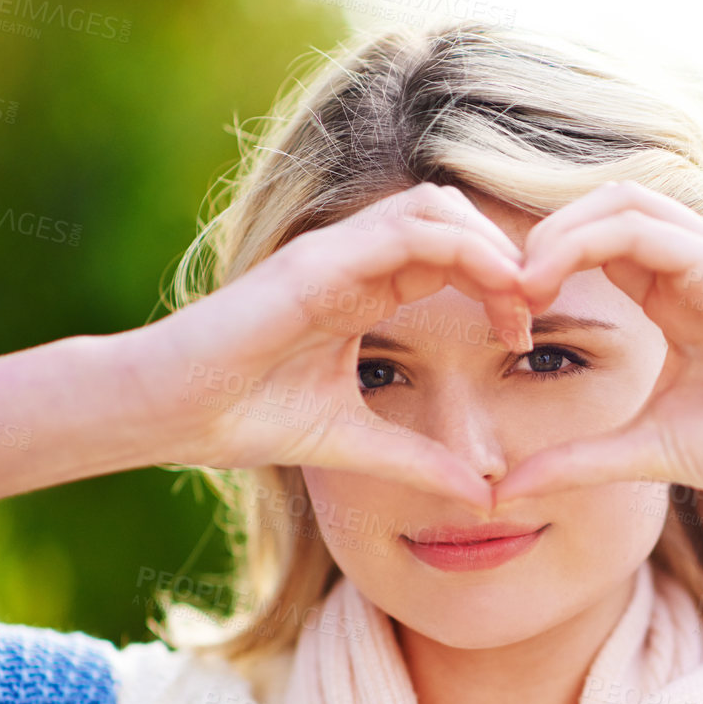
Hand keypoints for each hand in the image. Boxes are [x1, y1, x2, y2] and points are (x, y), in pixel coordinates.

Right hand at [144, 182, 533, 506]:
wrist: (167, 413)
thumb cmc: (243, 417)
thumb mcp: (356, 443)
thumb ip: (418, 460)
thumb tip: (480, 496)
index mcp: (364, 292)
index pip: (451, 258)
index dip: (500, 287)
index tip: (524, 338)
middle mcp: (354, 262)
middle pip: (455, 220)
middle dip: (506, 256)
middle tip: (535, 311)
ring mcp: (335, 253)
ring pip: (437, 207)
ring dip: (491, 244)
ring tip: (522, 296)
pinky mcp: (317, 259)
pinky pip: (406, 227)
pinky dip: (462, 246)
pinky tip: (493, 287)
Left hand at [490, 181, 702, 509]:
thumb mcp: (641, 449)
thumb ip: (575, 459)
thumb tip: (504, 490)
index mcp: (681, 293)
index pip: (603, 243)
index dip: (547, 265)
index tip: (506, 315)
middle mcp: (699, 261)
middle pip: (604, 207)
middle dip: (545, 238)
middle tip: (499, 288)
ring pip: (618, 201)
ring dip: (557, 233)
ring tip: (517, 283)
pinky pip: (638, 225)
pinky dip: (582, 242)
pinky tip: (545, 281)